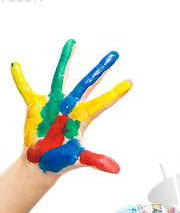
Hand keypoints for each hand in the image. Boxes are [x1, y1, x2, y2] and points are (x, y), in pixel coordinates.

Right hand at [11, 39, 131, 174]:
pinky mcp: (35, 105)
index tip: (131, 82)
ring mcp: (53, 103)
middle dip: (101, 69)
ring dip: (66, 60)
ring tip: (73, 42)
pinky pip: (26, 89)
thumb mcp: (80, 159)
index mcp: (83, 117)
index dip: (116, 93)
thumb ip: (97, 160)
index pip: (103, 102)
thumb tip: (116, 169)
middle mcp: (71, 106)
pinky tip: (16, 65)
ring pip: (60, 77)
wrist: (41, 161)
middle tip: (115, 54)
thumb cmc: (62, 159)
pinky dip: (20, 78)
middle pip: (88, 83)